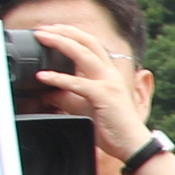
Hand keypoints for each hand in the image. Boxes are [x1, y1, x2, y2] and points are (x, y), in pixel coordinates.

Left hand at [21, 20, 152, 161]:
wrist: (132, 145)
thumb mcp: (85, 108)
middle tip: (42, 29)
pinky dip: (58, 78)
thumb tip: (47, 94)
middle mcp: (110, 73)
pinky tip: (43, 76)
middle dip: (64, 31)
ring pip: (83, 54)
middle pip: (87, 41)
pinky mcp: (104, 96)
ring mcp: (109, 83)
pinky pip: (78, 83)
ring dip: (60, 42)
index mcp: (109, 74)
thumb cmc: (113, 128)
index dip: (71, 34)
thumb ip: (68, 99)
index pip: (91, 44)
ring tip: (42, 38)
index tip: (52, 31)